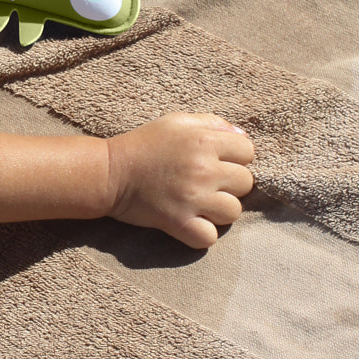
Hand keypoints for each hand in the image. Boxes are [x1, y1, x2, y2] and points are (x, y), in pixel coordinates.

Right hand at [106, 113, 255, 248]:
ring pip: (233, 212)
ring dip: (218, 209)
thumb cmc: (144, 143)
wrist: (110, 171)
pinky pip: (210, 237)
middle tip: (205, 182)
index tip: (216, 161)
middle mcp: (202, 169)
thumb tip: (243, 138)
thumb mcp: (176, 122)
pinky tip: (189, 221)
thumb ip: (212, 124)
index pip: (248, 151)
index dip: (235, 156)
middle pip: (245, 183)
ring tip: (199, 202)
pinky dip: (201, 233)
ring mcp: (192, 198)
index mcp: (203, 140)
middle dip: (229, 183)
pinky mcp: (179, 223)